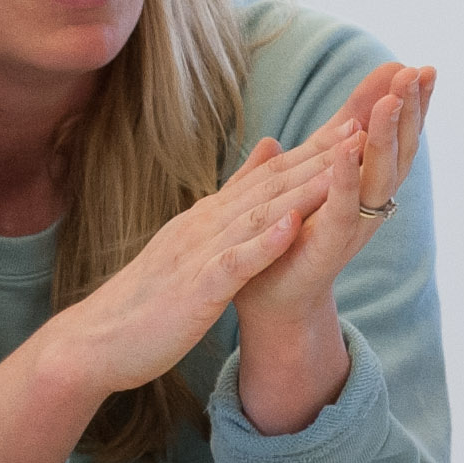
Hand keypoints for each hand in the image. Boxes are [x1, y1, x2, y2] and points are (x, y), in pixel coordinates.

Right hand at [23, 132, 345, 409]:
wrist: (97, 340)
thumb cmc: (148, 296)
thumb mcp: (194, 240)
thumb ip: (232, 196)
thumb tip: (270, 148)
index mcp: (210, 218)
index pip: (271, 178)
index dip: (316, 151)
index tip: (358, 122)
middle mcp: (206, 226)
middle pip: (272, 186)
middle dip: (321, 156)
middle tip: (366, 124)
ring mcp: (198, 255)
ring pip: (258, 217)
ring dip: (302, 190)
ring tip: (341, 166)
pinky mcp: (194, 290)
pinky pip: (232, 264)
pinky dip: (263, 244)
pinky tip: (292, 226)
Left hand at [235, 64, 433, 345]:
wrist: (269, 300)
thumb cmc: (288, 241)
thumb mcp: (312, 181)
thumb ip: (326, 147)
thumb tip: (345, 116)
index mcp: (364, 186)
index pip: (392, 137)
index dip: (407, 105)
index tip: (420, 67)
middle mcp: (369, 204)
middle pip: (400, 150)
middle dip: (410, 110)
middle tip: (421, 71)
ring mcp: (354, 223)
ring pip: (380, 173)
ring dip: (386, 134)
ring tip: (391, 97)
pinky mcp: (329, 242)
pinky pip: (344, 205)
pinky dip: (347, 174)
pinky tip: (347, 144)